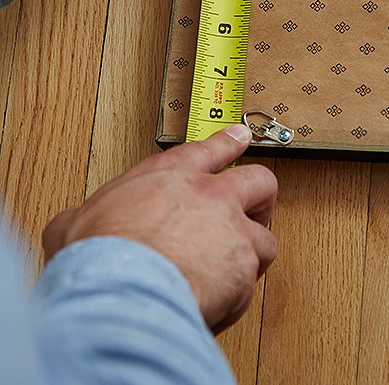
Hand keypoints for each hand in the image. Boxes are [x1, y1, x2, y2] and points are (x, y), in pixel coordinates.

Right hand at [43, 125, 276, 333]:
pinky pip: (252, 280)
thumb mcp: (77, 223)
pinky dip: (240, 292)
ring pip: (265, 235)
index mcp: (169, 175)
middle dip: (261, 194)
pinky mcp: (243, 266)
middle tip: (257, 207)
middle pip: (258, 180)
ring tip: (241, 265)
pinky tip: (224, 299)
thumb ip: (90, 216)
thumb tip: (74, 226)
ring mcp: (231, 229)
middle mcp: (208, 196)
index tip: (240, 138)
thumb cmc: (98, 256)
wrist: (120, 290)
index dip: (229, 142)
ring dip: (253, 251)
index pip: (209, 148)